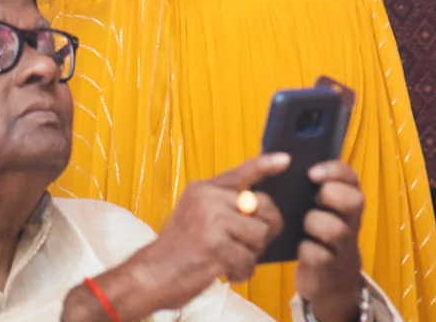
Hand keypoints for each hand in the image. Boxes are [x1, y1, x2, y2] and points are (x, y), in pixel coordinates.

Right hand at [104, 154, 288, 314]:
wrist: (150, 275)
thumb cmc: (177, 250)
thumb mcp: (194, 215)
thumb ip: (223, 207)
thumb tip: (260, 210)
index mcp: (203, 190)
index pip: (241, 173)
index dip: (265, 165)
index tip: (285, 159)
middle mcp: (208, 200)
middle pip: (263, 206)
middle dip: (265, 229)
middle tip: (251, 243)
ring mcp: (212, 222)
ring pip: (259, 235)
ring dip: (250, 254)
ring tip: (231, 260)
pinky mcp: (216, 247)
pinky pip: (248, 259)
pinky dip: (241, 272)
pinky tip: (227, 273)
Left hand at [294, 161, 367, 321]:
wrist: (329, 275)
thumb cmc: (316, 230)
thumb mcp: (317, 205)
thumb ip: (305, 185)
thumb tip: (275, 161)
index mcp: (347, 197)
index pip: (349, 176)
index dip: (333, 171)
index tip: (311, 173)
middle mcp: (351, 218)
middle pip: (355, 200)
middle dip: (331, 195)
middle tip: (315, 199)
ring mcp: (344, 244)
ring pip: (336, 230)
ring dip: (314, 224)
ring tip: (303, 225)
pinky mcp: (331, 266)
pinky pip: (319, 256)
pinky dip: (305, 250)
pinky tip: (300, 247)